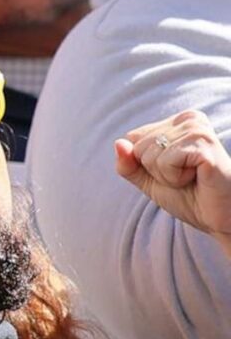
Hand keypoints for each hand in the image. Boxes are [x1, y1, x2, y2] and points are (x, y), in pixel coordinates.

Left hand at [116, 110, 230, 242]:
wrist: (222, 219)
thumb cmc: (191, 197)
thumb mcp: (149, 181)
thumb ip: (128, 164)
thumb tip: (118, 143)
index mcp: (177, 122)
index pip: (133, 139)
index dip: (146, 165)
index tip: (175, 172)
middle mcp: (189, 119)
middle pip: (138, 146)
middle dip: (156, 171)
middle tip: (186, 178)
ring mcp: (197, 129)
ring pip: (149, 154)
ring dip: (166, 176)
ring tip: (193, 178)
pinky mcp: (204, 144)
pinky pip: (165, 161)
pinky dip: (175, 178)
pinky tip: (198, 178)